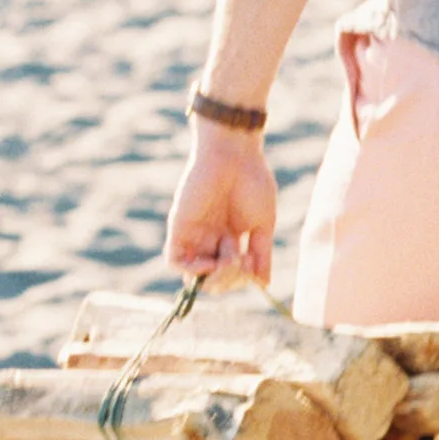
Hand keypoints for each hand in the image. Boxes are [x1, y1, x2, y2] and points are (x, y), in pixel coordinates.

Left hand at [164, 120, 276, 289]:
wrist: (234, 154)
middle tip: (243, 261)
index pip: (230, 274)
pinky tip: (211, 262)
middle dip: (229, 281)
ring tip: (232, 258)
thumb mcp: (263, 224)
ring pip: (194, 276)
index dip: (241, 280)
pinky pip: (174, 261)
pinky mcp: (179, 228)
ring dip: (215, 277)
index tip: (254, 264)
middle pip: (212, 280)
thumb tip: (263, 285)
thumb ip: (262, 254)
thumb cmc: (252, 182)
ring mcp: (193, 235)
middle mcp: (209, 240)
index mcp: (230, 238)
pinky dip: (192, 270)